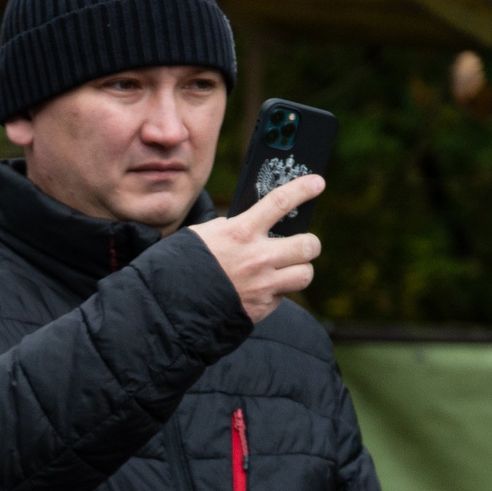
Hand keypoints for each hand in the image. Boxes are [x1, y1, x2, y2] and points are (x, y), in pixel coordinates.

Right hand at [188, 174, 325, 321]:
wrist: (174, 307)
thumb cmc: (184, 265)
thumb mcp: (204, 235)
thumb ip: (233, 227)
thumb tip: (255, 224)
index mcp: (241, 232)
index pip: (280, 202)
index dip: (303, 189)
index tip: (317, 182)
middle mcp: (258, 258)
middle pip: (308, 245)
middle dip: (309, 244)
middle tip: (301, 244)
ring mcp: (263, 285)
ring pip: (305, 274)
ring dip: (298, 270)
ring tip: (286, 269)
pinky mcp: (262, 308)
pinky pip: (283, 296)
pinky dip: (276, 292)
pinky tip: (259, 290)